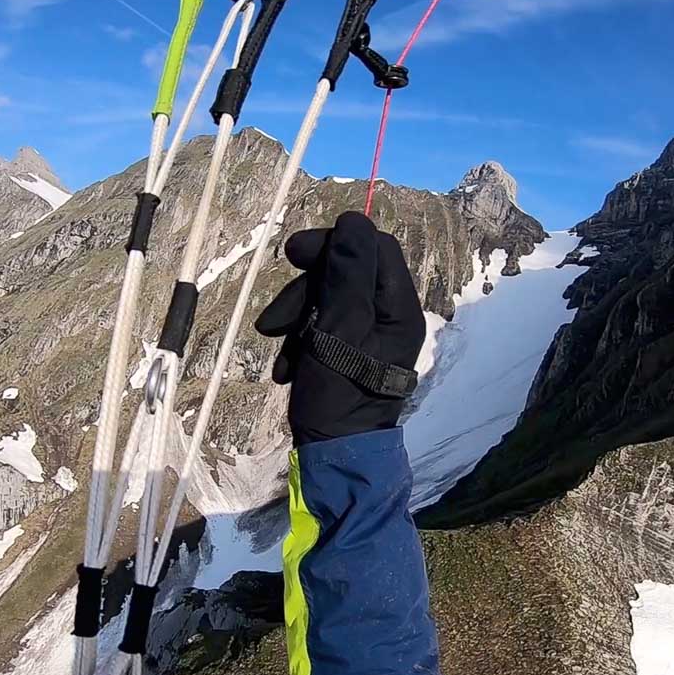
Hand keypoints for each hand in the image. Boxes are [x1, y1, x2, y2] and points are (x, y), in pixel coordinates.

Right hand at [255, 211, 424, 445]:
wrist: (331, 455)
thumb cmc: (339, 393)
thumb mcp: (340, 327)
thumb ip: (348, 273)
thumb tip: (354, 219)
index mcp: (398, 308)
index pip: (373, 247)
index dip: (334, 242)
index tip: (293, 254)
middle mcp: (389, 317)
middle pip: (346, 272)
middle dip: (305, 289)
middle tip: (274, 318)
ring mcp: (367, 336)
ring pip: (327, 299)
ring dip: (295, 318)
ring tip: (278, 350)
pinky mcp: (346, 352)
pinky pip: (320, 326)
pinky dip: (298, 340)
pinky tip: (287, 367)